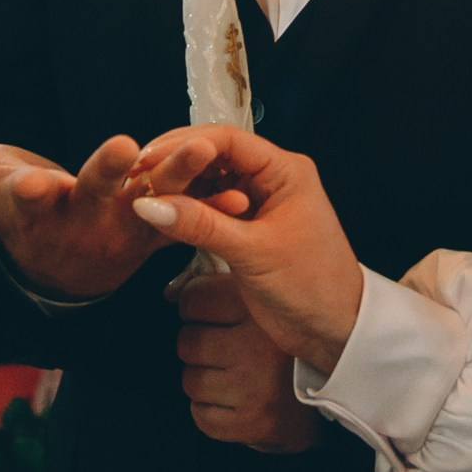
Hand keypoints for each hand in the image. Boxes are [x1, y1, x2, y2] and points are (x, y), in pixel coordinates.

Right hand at [0, 111, 229, 301]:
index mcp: (37, 205)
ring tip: (200, 154)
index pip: (25, 196)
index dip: (26, 189)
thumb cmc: (16, 208)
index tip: (30, 182)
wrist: (61, 267)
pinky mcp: (163, 221)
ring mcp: (126, 221)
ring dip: (178, 180)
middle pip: (95, 193)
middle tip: (119, 149)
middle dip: (106, 173)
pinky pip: (195, 213)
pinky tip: (249, 193)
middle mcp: (82, 216)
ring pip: (154, 200)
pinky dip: (221, 205)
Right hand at [126, 124, 364, 371]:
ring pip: (209, 181)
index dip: (184, 145)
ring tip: (142, 193)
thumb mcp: (253, 253)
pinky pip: (211, 208)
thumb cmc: (312, 287)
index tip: (148, 158)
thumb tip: (150, 203)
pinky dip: (187, 210)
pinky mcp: (247, 229)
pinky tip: (162, 216)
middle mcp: (272, 180)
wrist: (334, 331)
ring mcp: (258, 204)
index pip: (227, 140)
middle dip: (176, 163)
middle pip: (214, 156)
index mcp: (285, 171)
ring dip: (179, 186)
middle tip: (137, 175)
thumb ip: (201, 225)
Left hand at [176, 274, 320, 452]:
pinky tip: (234, 400)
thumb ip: (227, 288)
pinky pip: (201, 415)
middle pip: (187, 342)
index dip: (195, 308)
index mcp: (261, 308)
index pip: (192, 299)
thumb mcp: (269, 302)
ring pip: (191, 380)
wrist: (336, 392)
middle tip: (223, 348)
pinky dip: (210, 411)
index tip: (208, 314)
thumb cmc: (292, 345)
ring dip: (205, 380)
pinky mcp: (250, 422)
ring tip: (233, 375)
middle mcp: (257, 345)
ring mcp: (252, 387)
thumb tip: (172, 291)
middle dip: (199, 346)